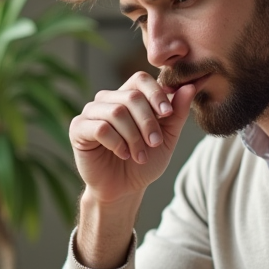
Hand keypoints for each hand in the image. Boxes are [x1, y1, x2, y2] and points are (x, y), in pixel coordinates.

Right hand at [69, 71, 196, 205]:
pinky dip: (117, 143)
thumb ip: (177, 113)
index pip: (140, 79)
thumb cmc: (144, 161)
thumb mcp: (167, 137)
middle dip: (148, 122)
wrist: (124, 189)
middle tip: (155, 143)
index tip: (168, 114)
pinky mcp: (78, 129)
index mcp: (128, 96)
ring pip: (116, 112)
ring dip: (133, 136)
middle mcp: (107, 99)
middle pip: (131, 96)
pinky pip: (100, 128)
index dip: (156, 94)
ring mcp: (91, 112)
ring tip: (140, 155)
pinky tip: (123, 154)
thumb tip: (190, 87)